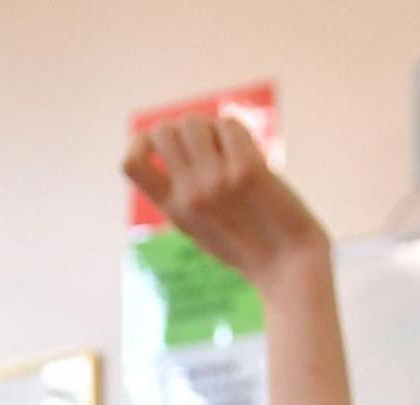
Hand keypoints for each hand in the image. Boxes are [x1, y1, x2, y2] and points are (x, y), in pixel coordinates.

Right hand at [123, 115, 328, 292]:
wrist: (289, 267)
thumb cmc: (246, 243)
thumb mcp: (199, 224)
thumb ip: (178, 190)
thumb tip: (165, 138)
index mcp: (172, 209)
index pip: (129, 163)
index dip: (141, 143)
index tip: (162, 147)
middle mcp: (189, 195)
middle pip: (163, 131)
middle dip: (183, 129)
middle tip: (209, 146)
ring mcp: (216, 182)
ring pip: (193, 122)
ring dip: (212, 127)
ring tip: (231, 149)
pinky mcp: (248, 171)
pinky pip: (230, 124)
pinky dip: (240, 131)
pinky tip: (253, 152)